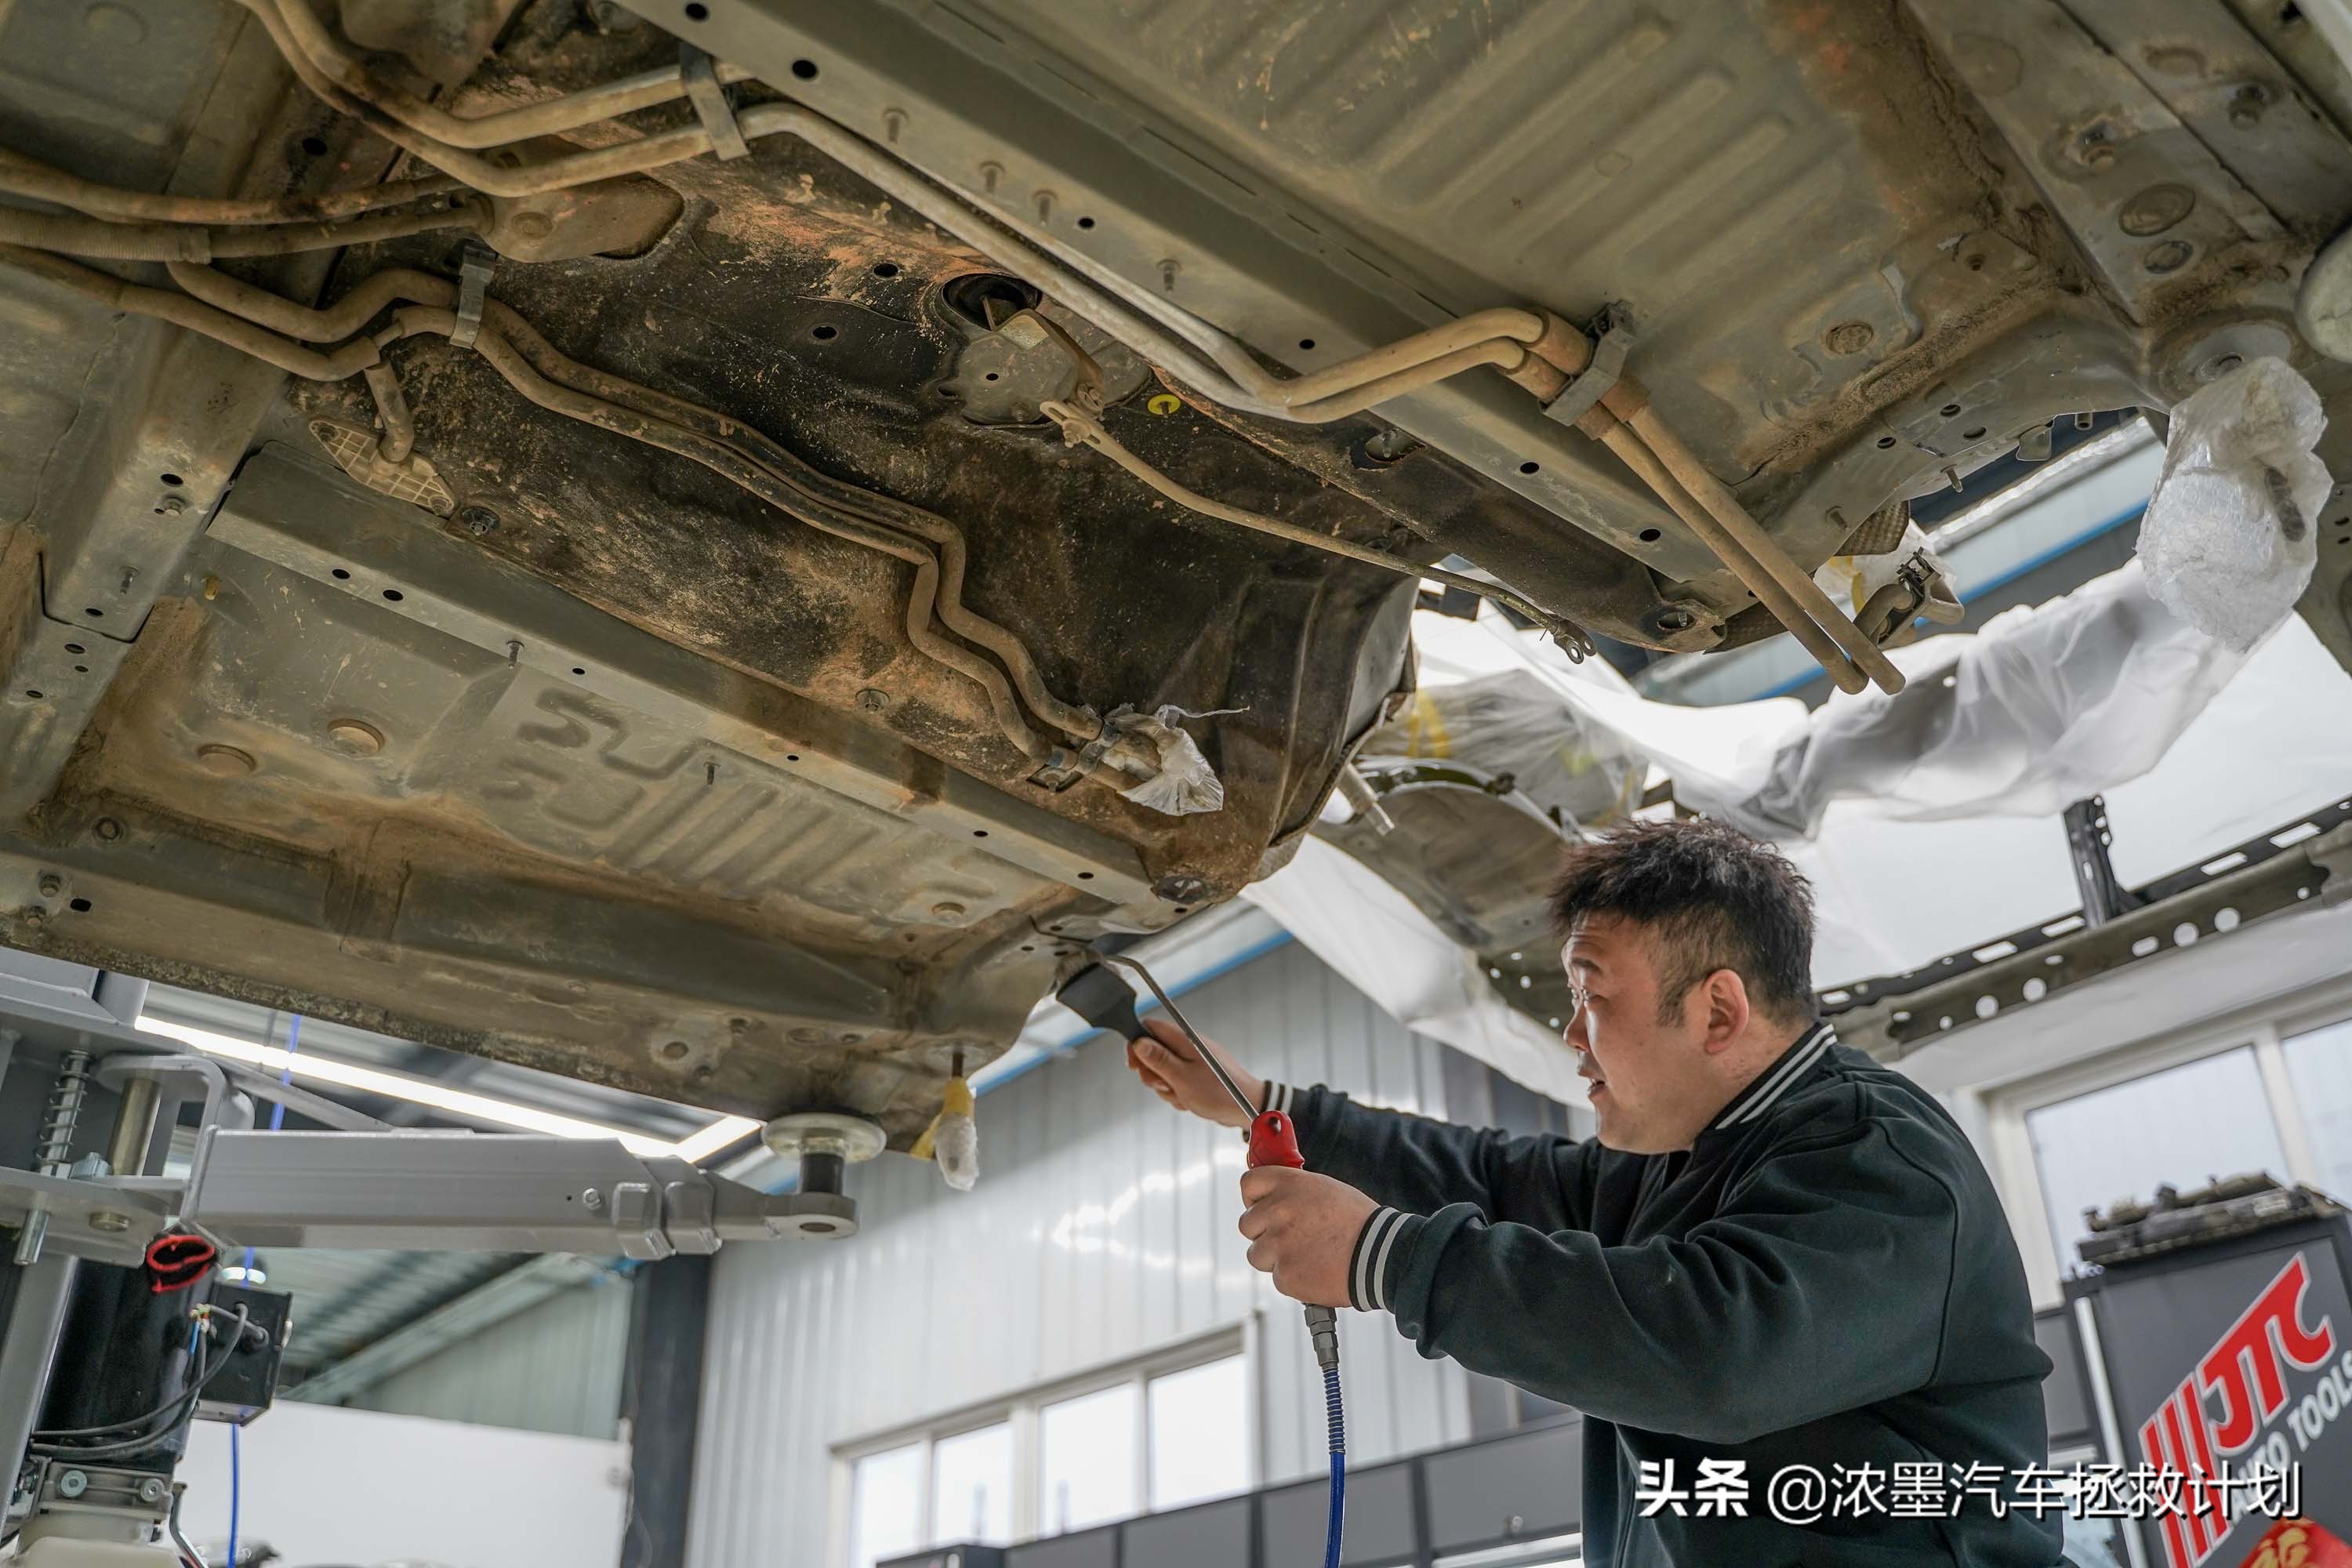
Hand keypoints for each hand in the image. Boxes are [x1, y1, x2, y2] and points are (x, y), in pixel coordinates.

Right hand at [1125, 1016, 1262, 1128]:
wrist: (1248, 1108)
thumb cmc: (1219, 1093)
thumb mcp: (1183, 1077)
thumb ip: (1159, 1059)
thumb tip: (1139, 1042)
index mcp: (1185, 1039)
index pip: (1150, 1027)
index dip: (1136, 1044)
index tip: (1133, 1065)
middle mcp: (1188, 1046)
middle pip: (1153, 1052)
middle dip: (1152, 1073)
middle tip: (1164, 1085)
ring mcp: (1193, 1061)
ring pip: (1163, 1071)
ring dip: (1166, 1087)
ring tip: (1182, 1095)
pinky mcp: (1196, 1075)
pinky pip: (1176, 1082)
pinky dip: (1178, 1093)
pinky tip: (1189, 1101)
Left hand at [1237, 1166, 1376, 1307]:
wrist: (1380, 1255)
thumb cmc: (1359, 1222)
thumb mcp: (1326, 1189)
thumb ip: (1294, 1191)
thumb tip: (1274, 1197)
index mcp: (1289, 1185)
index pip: (1248, 1183)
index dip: (1253, 1197)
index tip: (1260, 1206)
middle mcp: (1278, 1211)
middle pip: (1247, 1224)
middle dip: (1264, 1232)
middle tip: (1290, 1237)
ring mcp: (1278, 1245)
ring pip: (1257, 1254)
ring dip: (1275, 1257)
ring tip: (1307, 1255)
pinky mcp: (1284, 1275)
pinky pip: (1277, 1277)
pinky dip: (1293, 1277)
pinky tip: (1316, 1270)